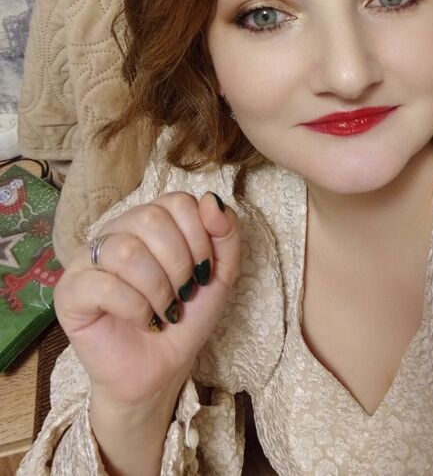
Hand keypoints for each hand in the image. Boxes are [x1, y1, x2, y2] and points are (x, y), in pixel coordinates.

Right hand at [54, 191, 240, 408]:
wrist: (162, 369)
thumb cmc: (187, 317)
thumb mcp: (221, 273)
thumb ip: (225, 233)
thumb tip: (210, 200)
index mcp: (150, 221)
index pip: (177, 201)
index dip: (199, 236)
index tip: (203, 271)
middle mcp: (117, 231)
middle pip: (151, 218)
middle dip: (179, 262)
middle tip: (183, 293)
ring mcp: (89, 259)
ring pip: (126, 250)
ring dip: (158, 288)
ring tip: (164, 309)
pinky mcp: (70, 291)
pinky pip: (104, 285)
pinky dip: (136, 308)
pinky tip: (144, 321)